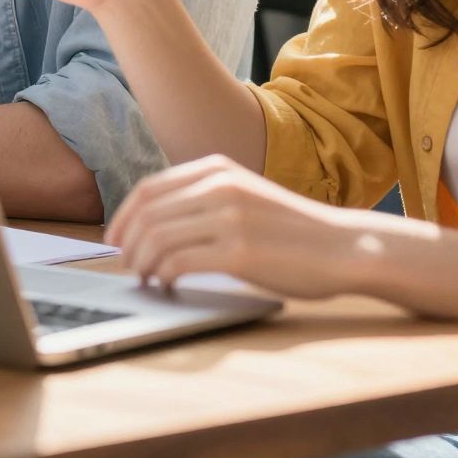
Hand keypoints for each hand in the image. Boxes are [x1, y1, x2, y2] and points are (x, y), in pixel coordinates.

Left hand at [106, 154, 367, 299]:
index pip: (149, 189)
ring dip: (142, 264)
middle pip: (148, 215)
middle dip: (127, 245)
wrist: (344, 247)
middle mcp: (220, 187)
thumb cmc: (293, 230)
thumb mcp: (246, 196)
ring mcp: (229, 218)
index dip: (124, 218)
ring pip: (157, 239)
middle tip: (126, 268)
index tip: (114, 241)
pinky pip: (179, 263)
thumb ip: (206, 198)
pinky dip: (163, 277)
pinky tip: (167, 287)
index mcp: (217, 169)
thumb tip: (153, 224)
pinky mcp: (238, 253)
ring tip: (146, 280)